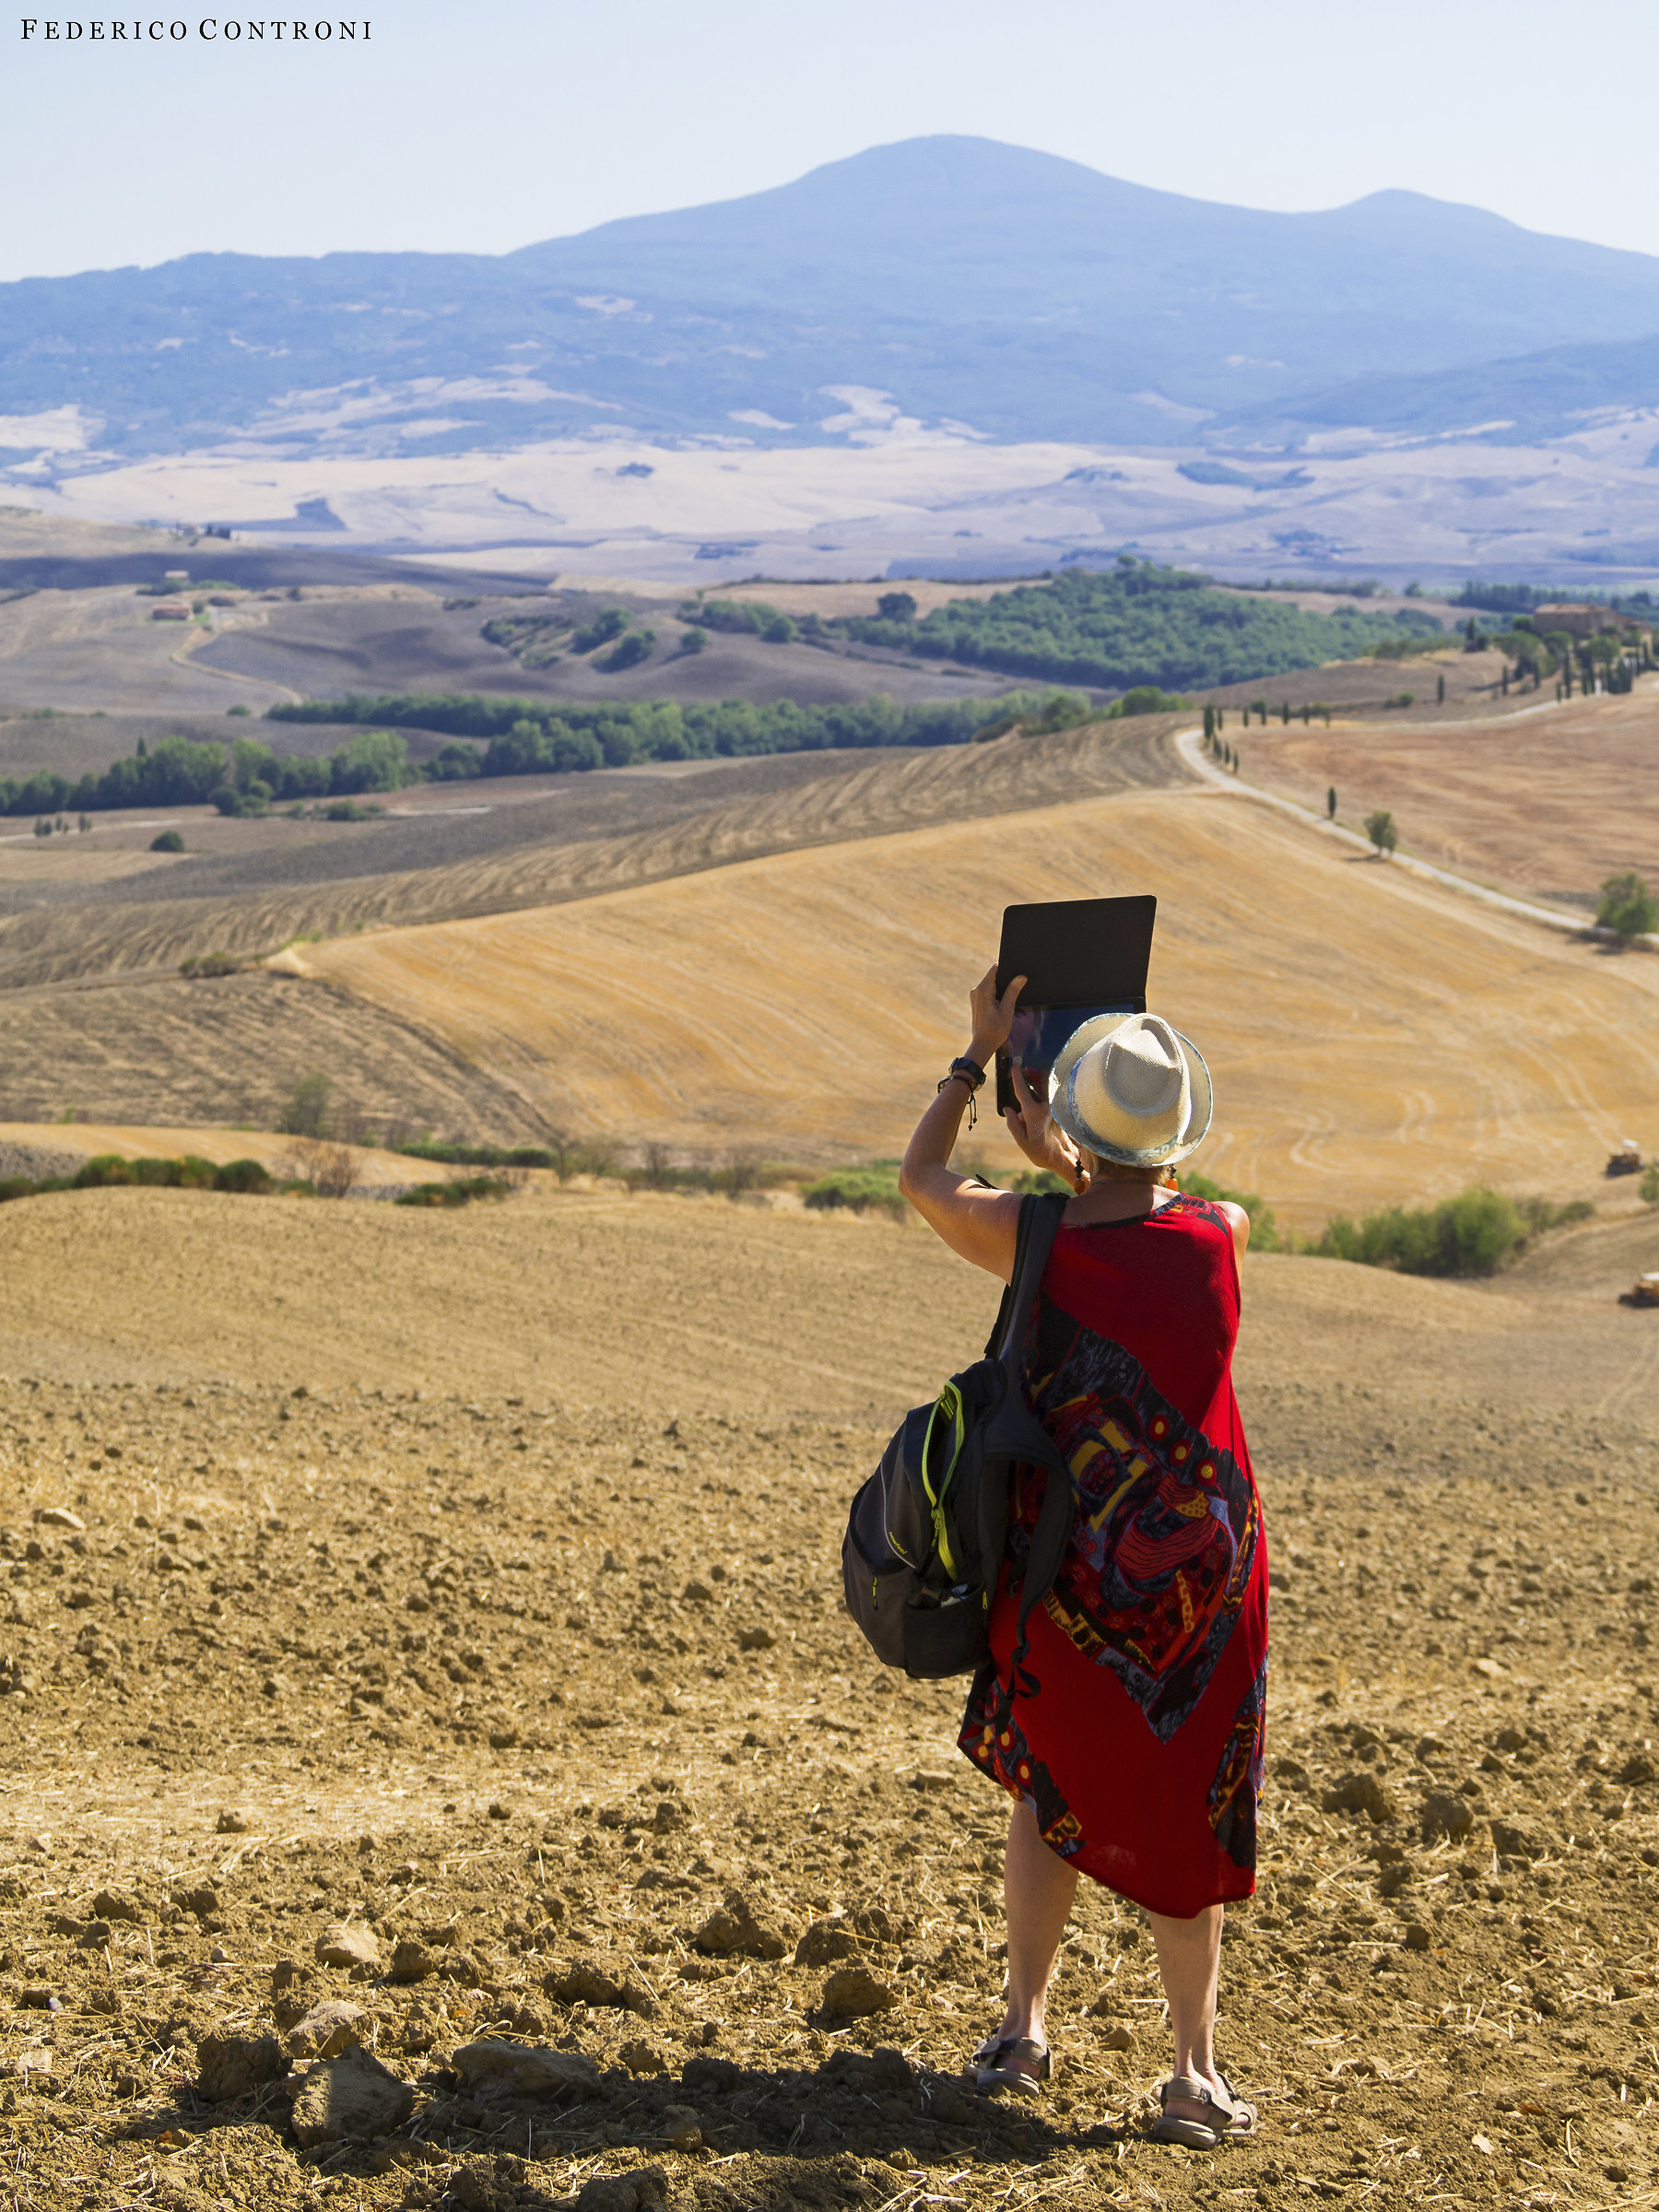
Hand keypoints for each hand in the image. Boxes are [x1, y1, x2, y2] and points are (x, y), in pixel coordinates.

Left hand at [967, 963, 1023, 1060]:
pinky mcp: (977, 1001)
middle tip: (1017, 987)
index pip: (995, 969)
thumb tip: (1020, 977)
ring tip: (1009, 999)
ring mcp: (975, 996)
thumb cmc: (994, 1031)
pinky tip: (1003, 1004)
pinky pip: (989, 991)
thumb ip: (1013, 991)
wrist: (982, 1045)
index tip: (1016, 970)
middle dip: (1006, 979)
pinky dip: (997, 994)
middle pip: (994, 976)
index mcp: (983, 990)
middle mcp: (976, 991)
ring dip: (1002, 988)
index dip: (1007, 967)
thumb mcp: (1007, 1010)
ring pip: (992, 984)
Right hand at [1005, 1061, 1088, 1189]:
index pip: (1022, 1090)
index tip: (1014, 1066)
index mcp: (1034, 1113)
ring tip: (1033, 1096)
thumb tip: (1008, 1109)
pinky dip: (1044, 1097)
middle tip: (1025, 1069)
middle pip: (1037, 1084)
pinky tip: (1041, 1107)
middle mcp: (1046, 1107)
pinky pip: (1049, 1099)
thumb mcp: (1022, 1141)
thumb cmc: (1042, 1152)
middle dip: (1031, 1075)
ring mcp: (1054, 1108)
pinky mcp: (1060, 1111)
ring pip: (1044, 1091)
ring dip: (1039, 1087)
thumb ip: (1012, 1123)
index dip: (1017, 1077)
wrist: (1064, 1158)